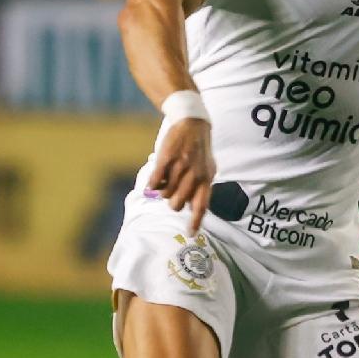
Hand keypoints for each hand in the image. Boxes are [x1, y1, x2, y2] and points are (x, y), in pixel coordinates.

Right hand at [148, 117, 215, 231]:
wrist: (192, 124)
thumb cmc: (199, 150)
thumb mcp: (207, 168)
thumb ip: (202, 187)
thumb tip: (192, 207)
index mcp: (206, 179)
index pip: (202, 205)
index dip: (196, 221)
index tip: (190, 234)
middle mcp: (195, 175)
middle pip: (177, 203)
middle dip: (172, 202)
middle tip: (172, 192)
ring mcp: (180, 167)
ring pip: (165, 193)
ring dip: (163, 191)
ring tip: (166, 180)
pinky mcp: (167, 159)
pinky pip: (156, 181)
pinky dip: (152, 185)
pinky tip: (151, 185)